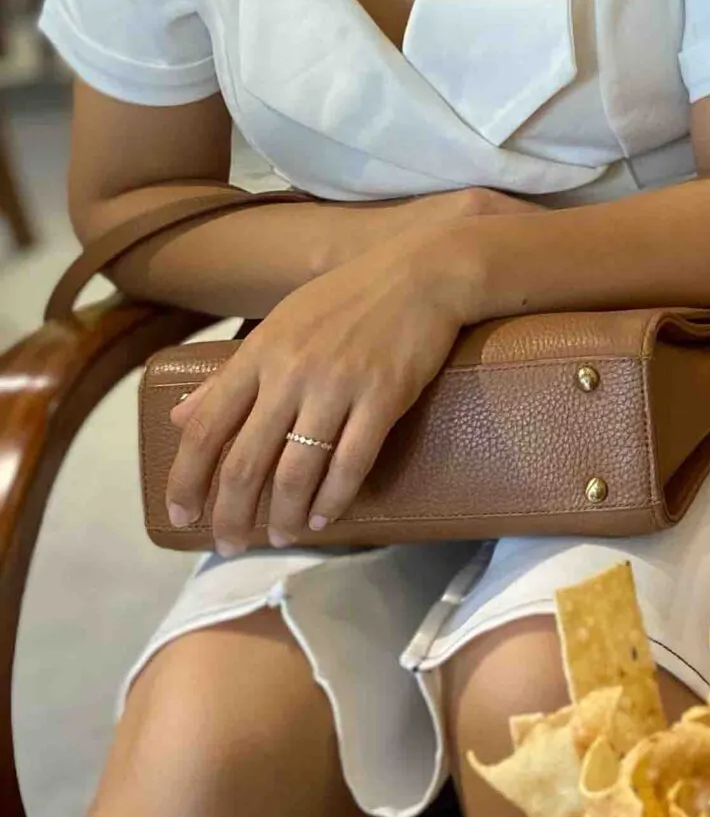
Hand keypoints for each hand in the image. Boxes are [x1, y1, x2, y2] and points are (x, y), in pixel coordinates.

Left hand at [166, 198, 486, 552]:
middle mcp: (291, 373)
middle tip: (229, 545)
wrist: (422, 272)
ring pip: (297, 472)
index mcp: (259, 353)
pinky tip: (322, 519)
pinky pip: (351, 463)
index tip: (181, 515)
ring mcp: (338, 386)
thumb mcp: (279, 324)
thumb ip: (230, 374)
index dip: (187, 480)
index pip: (206, 429)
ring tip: (279, 538)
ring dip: (283, 517)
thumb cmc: (347, 297)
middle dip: (231, 514)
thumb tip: (180, 417)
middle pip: (246, 463)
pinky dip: (332, 500)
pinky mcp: (383, 397)